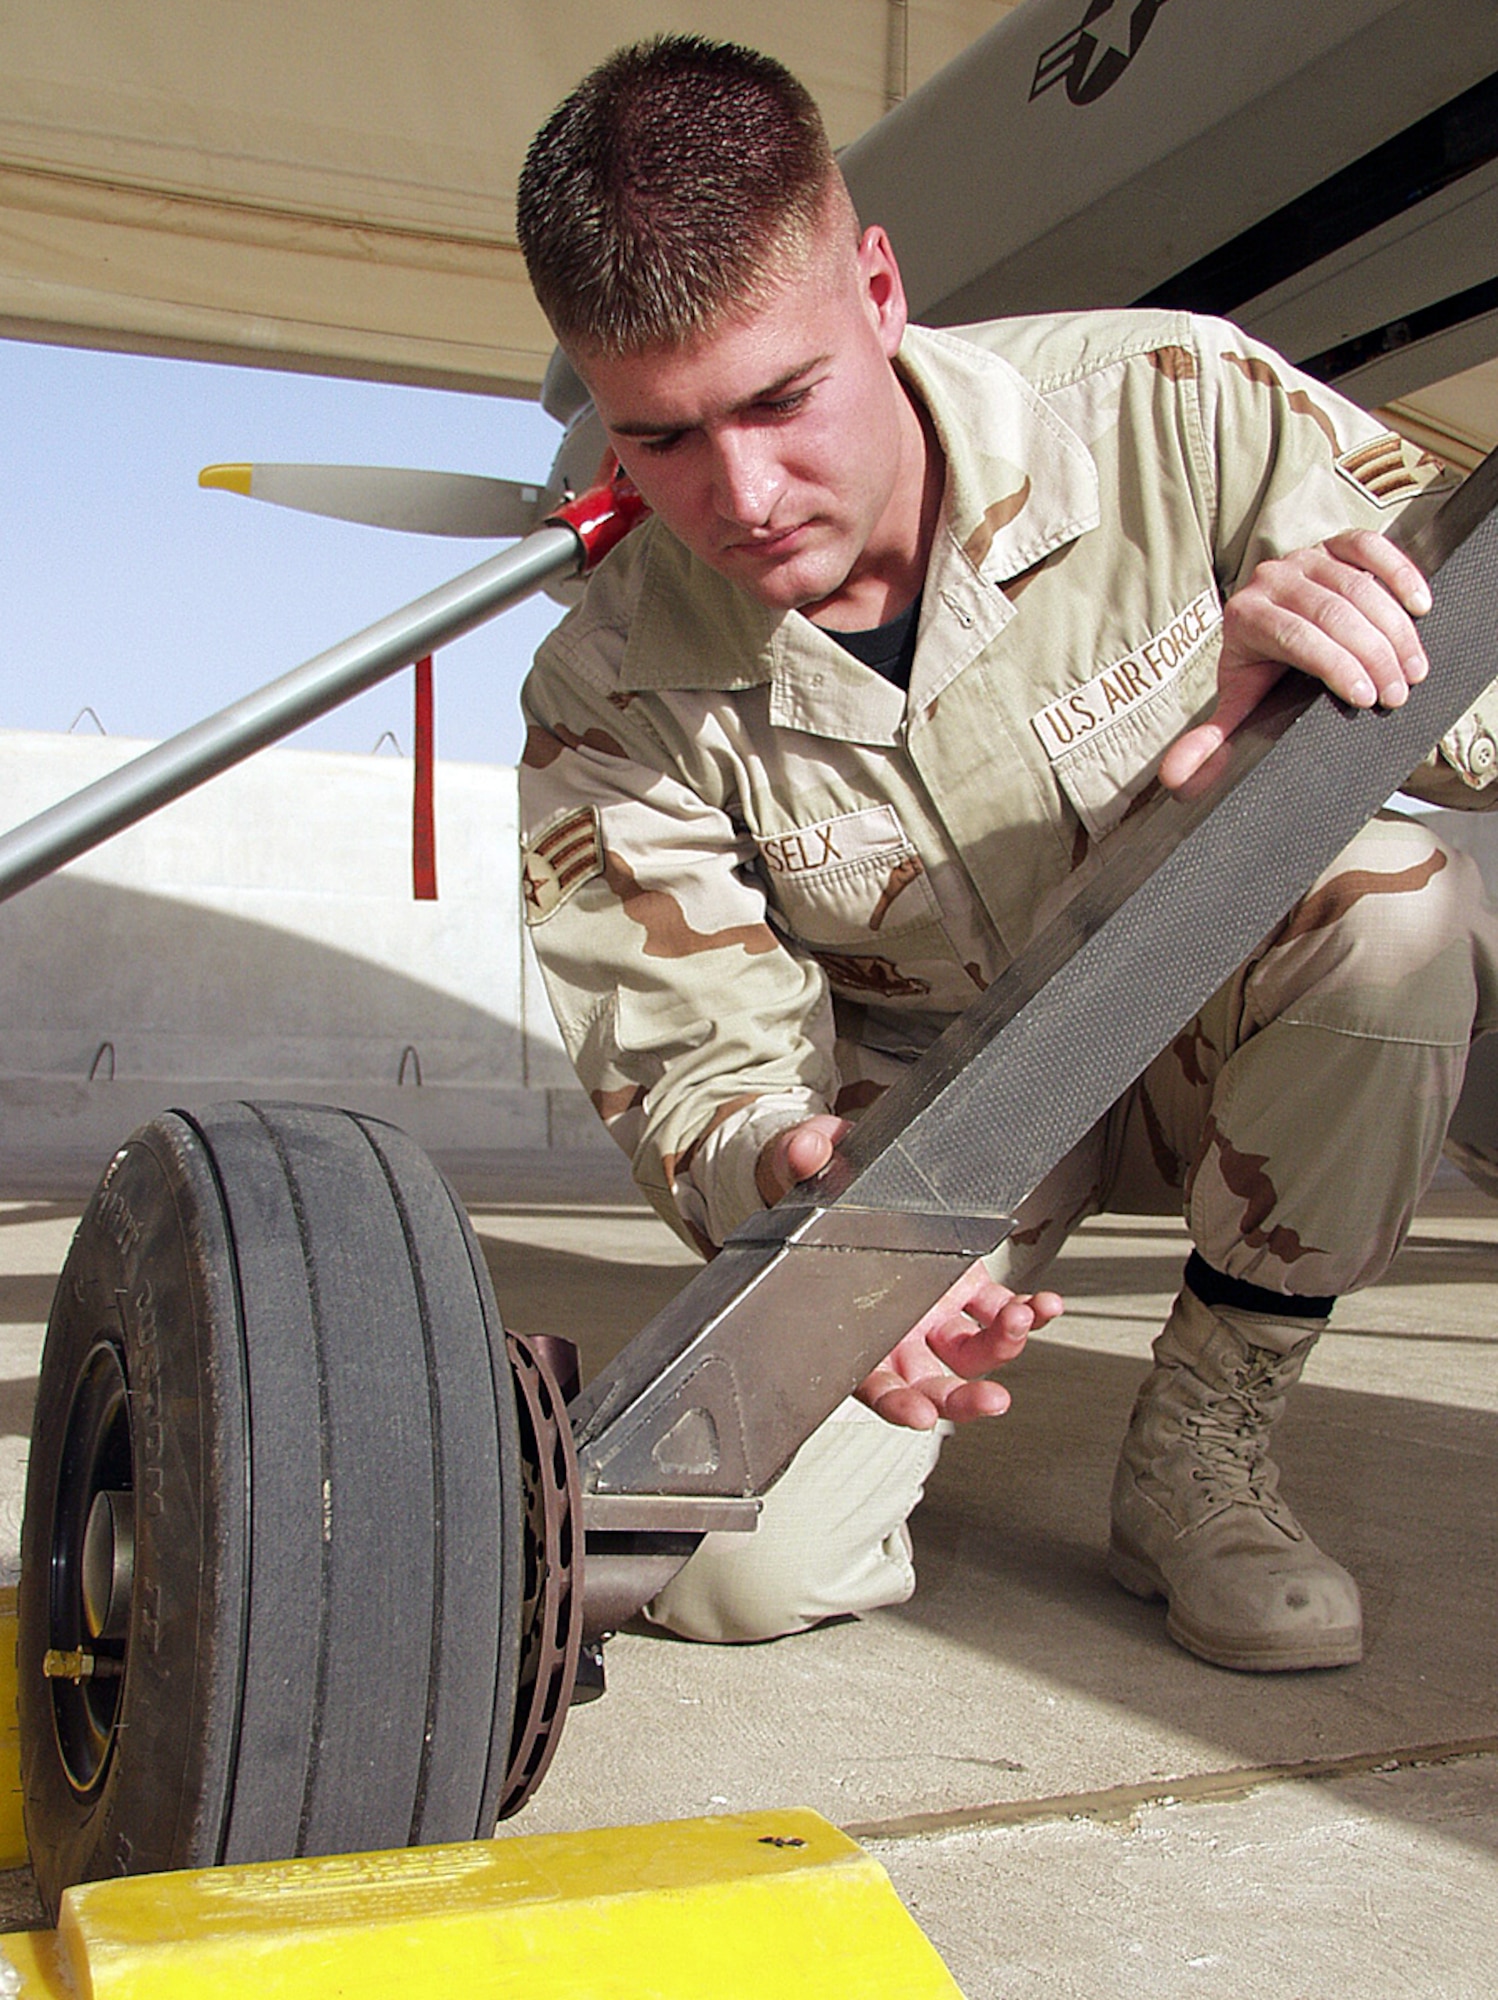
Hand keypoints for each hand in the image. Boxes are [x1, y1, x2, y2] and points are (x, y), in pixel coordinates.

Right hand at [755, 1118, 1062, 1430]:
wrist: (846, 1182)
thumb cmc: (816, 1193)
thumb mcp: (802, 1171)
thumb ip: (802, 1160)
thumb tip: (808, 1150)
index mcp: (852, 1322)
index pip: (870, 1379)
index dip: (895, 1402)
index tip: (921, 1414)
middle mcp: (895, 1330)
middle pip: (930, 1384)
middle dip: (962, 1398)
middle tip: (991, 1399)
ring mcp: (933, 1313)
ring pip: (971, 1354)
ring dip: (1004, 1345)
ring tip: (1022, 1319)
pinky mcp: (965, 1287)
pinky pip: (998, 1312)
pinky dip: (1026, 1314)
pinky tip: (1045, 1305)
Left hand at [1161, 530, 1432, 790]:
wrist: (1264, 615)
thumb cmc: (1257, 662)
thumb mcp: (1236, 698)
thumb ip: (1212, 739)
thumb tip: (1177, 781)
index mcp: (1246, 616)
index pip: (1298, 638)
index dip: (1337, 667)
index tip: (1366, 698)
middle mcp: (1273, 579)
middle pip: (1334, 614)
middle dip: (1373, 656)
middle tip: (1398, 693)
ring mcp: (1305, 556)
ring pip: (1359, 587)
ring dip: (1394, 629)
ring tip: (1413, 668)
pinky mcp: (1335, 544)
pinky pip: (1372, 548)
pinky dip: (1400, 573)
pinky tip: (1418, 606)